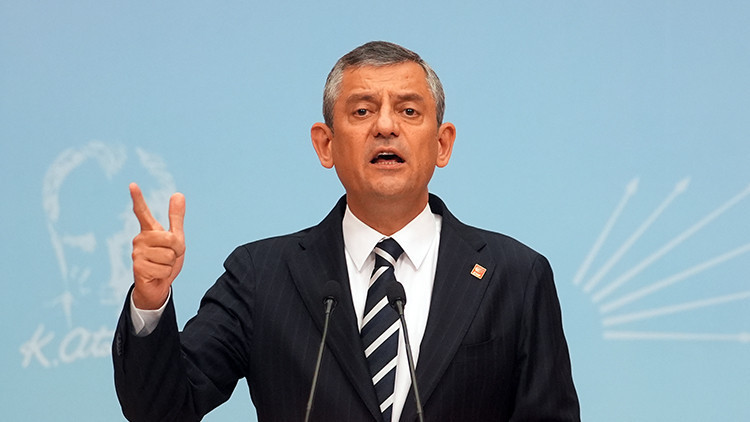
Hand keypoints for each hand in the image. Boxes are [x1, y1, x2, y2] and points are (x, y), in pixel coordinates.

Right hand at [129, 183, 185, 309]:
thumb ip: (176, 218)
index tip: (133, 184)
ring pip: (169, 255)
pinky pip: (164, 268)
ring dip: (170, 264)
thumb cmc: (166, 260)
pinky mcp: (138, 267)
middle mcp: (140, 239)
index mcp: (149, 231)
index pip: (142, 212)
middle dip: (177, 251)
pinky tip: (157, 274)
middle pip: (171, 239)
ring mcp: (137, 253)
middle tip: (169, 257)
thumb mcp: (176, 239)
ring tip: (162, 266)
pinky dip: (165, 273)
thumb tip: (178, 194)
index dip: (138, 198)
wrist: (158, 285)